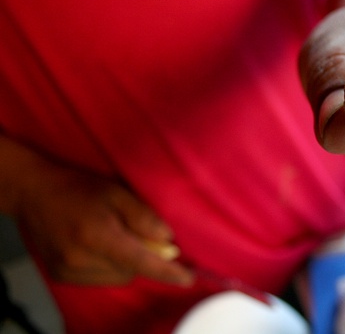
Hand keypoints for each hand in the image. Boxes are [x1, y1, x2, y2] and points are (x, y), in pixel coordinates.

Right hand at [8, 145, 193, 285]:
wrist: (34, 191)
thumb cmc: (79, 187)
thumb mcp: (117, 192)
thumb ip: (143, 217)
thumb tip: (168, 239)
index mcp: (97, 235)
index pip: (140, 261)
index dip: (167, 272)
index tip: (187, 278)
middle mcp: (80, 257)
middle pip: (130, 270)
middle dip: (143, 255)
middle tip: (139, 233)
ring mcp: (67, 269)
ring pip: (116, 276)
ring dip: (125, 261)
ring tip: (113, 234)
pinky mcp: (60, 275)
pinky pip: (99, 278)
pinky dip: (108, 265)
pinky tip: (99, 243)